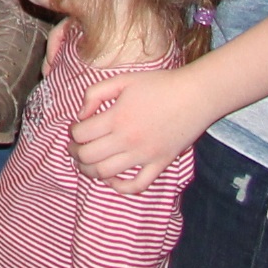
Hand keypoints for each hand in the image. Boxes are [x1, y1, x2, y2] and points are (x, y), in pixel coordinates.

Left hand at [70, 65, 211, 194]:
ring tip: (85, 163)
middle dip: (75, 153)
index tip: (75, 127)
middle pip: (88, 156)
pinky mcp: (160, 165)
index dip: (72, 132)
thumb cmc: (158, 84)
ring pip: (106, 174)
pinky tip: (111, 179)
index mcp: (116, 118)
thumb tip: (80, 115)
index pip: (81, 134)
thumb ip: (94, 94)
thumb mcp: (121, 80)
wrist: (194, 96)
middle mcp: (128, 140)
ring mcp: (145, 156)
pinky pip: (137, 186)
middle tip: (74, 147)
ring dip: (89, 171)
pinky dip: (120, 187)